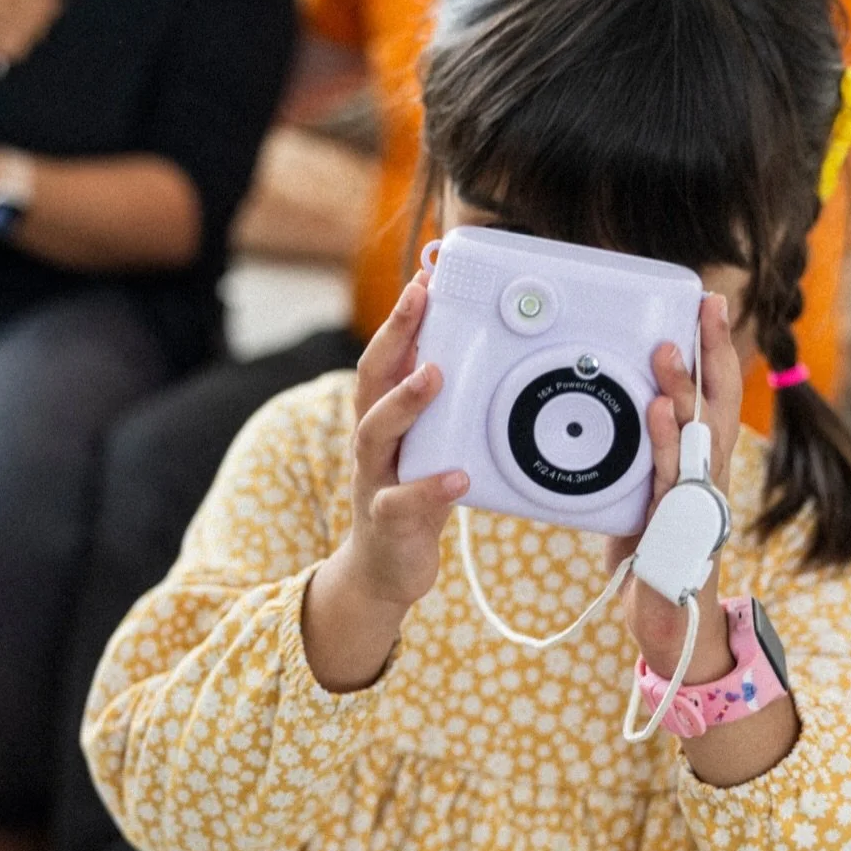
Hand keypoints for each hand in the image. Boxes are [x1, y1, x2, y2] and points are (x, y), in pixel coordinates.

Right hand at [301, 272, 467, 692]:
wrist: (383, 571)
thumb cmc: (414, 498)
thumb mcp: (427, 445)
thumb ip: (443, 409)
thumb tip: (479, 358)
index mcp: (383, 418)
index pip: (385, 357)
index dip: (400, 319)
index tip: (422, 279)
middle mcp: (372, 443)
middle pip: (370, 380)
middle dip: (394, 337)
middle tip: (417, 301)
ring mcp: (375, 482)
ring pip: (376, 434)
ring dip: (404, 401)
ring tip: (434, 375)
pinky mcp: (390, 524)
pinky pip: (405, 503)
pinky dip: (431, 488)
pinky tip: (460, 477)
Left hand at [609, 291, 741, 684]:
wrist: (670, 627)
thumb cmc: (654, 558)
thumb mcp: (644, 494)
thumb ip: (638, 455)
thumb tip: (613, 410)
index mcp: (701, 462)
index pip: (714, 393)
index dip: (715, 349)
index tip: (709, 304)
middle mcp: (706, 474)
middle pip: (714, 401)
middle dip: (710, 352)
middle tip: (702, 308)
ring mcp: (692, 499)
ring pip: (693, 434)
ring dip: (679, 389)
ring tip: (666, 349)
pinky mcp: (672, 525)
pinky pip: (668, 476)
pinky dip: (663, 441)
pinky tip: (654, 411)